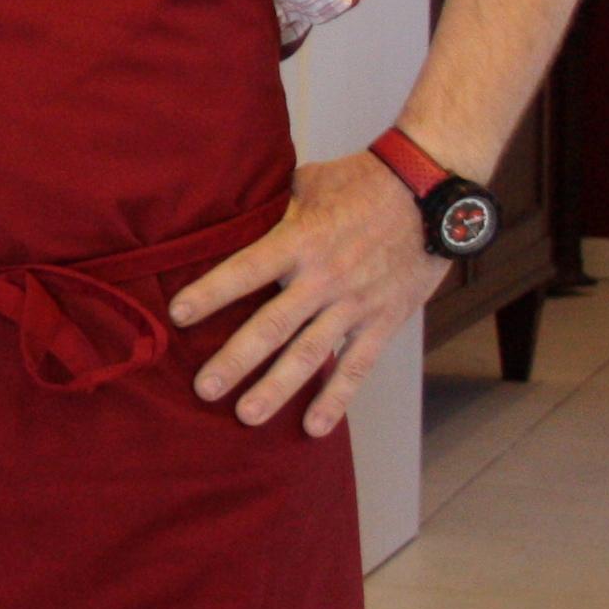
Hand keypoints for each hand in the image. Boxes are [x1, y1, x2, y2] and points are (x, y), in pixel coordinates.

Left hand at [169, 153, 451, 435]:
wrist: (431, 193)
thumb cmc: (362, 182)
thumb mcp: (308, 183)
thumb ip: (270, 207)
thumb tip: (228, 211)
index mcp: (301, 241)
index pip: (246, 270)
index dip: (211, 293)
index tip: (177, 316)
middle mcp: (325, 278)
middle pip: (273, 326)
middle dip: (236, 360)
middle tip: (204, 389)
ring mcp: (355, 304)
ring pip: (310, 354)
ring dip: (277, 388)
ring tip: (246, 416)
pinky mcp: (384, 321)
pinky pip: (357, 366)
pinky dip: (336, 398)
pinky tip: (313, 426)